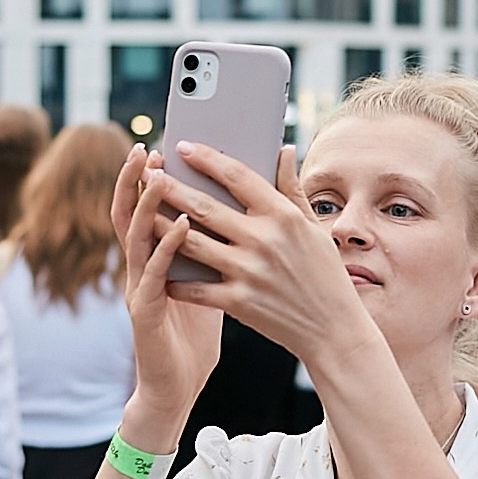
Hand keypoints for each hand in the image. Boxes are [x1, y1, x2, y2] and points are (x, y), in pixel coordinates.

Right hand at [110, 146, 222, 439]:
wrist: (178, 386)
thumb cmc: (194, 335)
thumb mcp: (206, 282)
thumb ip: (216, 247)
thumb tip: (242, 213)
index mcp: (152, 260)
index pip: (145, 211)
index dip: (146, 180)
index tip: (160, 147)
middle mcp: (139, 269)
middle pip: (130, 216)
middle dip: (136, 181)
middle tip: (147, 150)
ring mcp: (139, 289)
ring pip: (136, 238)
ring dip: (146, 205)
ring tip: (158, 174)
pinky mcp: (146, 312)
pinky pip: (155, 274)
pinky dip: (165, 247)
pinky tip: (180, 225)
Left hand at [147, 142, 371, 362]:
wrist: (333, 331)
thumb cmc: (325, 275)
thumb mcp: (313, 228)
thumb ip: (292, 187)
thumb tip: (282, 149)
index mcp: (283, 216)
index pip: (237, 177)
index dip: (207, 159)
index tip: (183, 147)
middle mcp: (263, 240)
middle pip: (204, 207)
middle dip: (170, 187)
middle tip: (148, 174)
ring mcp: (248, 272)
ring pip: (190, 242)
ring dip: (162, 225)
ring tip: (144, 212)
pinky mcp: (238, 302)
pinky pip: (194, 287)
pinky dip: (173, 277)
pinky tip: (157, 265)